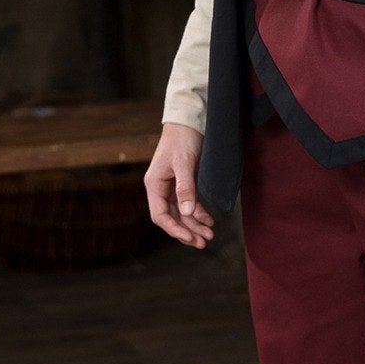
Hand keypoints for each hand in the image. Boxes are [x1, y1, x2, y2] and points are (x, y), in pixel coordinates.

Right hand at [145, 122, 215, 247]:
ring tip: (210, 235)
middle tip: (204, 242)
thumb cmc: (182, 139)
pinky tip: (209, 220)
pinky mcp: (184, 183)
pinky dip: (199, 213)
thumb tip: (188, 213)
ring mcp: (172, 186)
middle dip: (187, 231)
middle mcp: (161, 188)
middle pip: (172, 217)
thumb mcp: (184, 163)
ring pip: (183, 213)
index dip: (174, 229)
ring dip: (195, 225)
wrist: (189, 121)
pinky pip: (190, 203)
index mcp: (154, 184)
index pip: (160, 215)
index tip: (190, 237)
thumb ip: (186, 188)